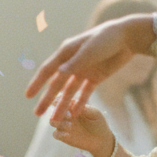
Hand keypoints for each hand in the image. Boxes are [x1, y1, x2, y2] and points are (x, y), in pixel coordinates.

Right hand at [26, 18, 142, 120]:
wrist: (128, 37)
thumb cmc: (106, 38)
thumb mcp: (89, 50)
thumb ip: (75, 64)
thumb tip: (58, 74)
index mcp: (66, 52)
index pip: (48, 70)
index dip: (37, 83)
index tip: (28, 96)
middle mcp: (72, 63)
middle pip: (57, 84)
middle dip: (47, 99)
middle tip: (37, 113)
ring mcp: (84, 71)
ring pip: (69, 91)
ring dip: (62, 105)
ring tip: (55, 119)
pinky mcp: (96, 77)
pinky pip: (85, 93)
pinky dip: (80, 102)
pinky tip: (74, 114)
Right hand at [49, 105, 114, 156]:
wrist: (101, 139)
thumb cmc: (98, 123)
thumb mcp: (95, 114)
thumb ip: (85, 108)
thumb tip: (75, 103)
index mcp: (72, 106)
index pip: (62, 100)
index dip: (60, 99)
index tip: (63, 100)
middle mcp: (65, 115)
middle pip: (55, 110)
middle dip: (59, 111)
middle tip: (69, 115)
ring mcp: (63, 126)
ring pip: (53, 121)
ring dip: (58, 122)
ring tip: (70, 125)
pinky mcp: (64, 137)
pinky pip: (56, 134)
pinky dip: (59, 134)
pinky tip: (67, 134)